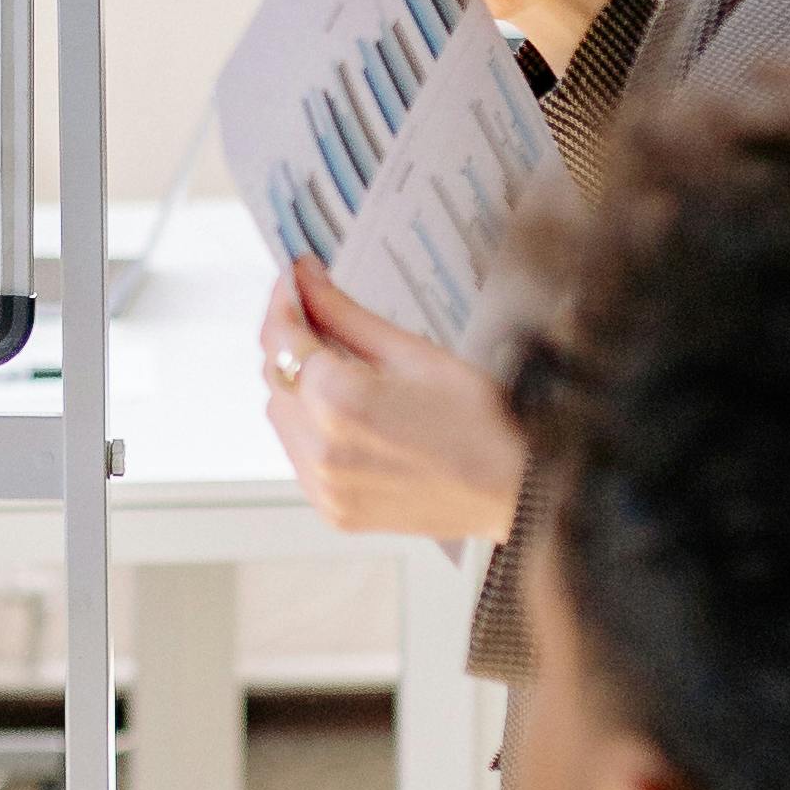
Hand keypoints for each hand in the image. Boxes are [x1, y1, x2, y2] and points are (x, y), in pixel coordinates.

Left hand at [260, 254, 525, 542]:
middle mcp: (322, 450)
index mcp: (341, 402)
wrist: (514, 489)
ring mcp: (324, 487)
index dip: (283, 301)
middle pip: (274, 377)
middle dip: (290, 341)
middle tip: (318, 314)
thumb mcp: (413, 353)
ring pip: (281, 417)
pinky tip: (347, 416)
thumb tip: (307, 280)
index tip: (291, 278)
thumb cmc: (481, 422)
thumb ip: (346, 315)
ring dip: (297, 386)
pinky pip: (298, 456)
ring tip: (342, 370)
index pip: (282, 339)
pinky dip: (310, 429)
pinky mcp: (333, 510)